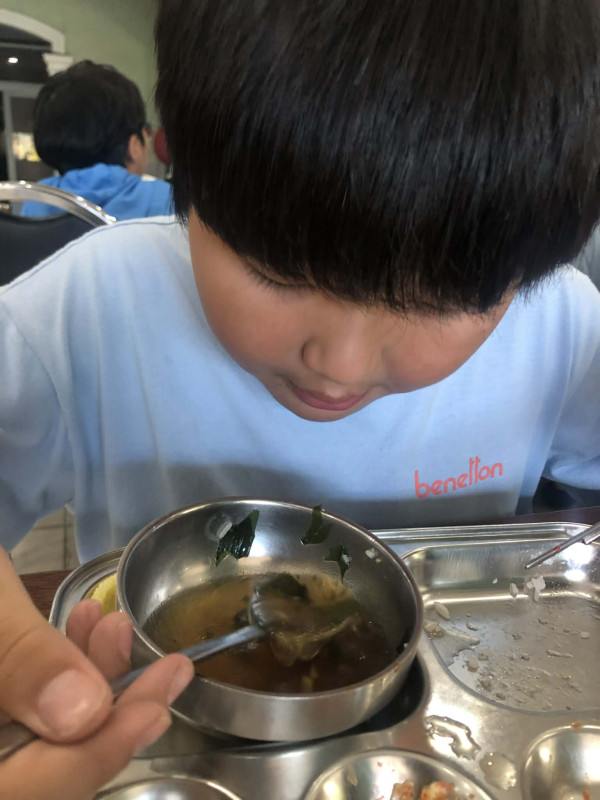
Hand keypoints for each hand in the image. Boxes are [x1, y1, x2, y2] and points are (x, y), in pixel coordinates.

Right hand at [0, 548, 193, 798]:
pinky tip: (77, 628)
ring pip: (24, 748)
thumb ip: (17, 659)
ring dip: (81, 692)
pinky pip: (13, 719)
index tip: (157, 709)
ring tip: (108, 626)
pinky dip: (50, 680)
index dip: (92, 759)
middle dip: (100, 721)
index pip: (18, 794)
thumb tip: (84, 715)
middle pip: (28, 780)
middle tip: (160, 670)